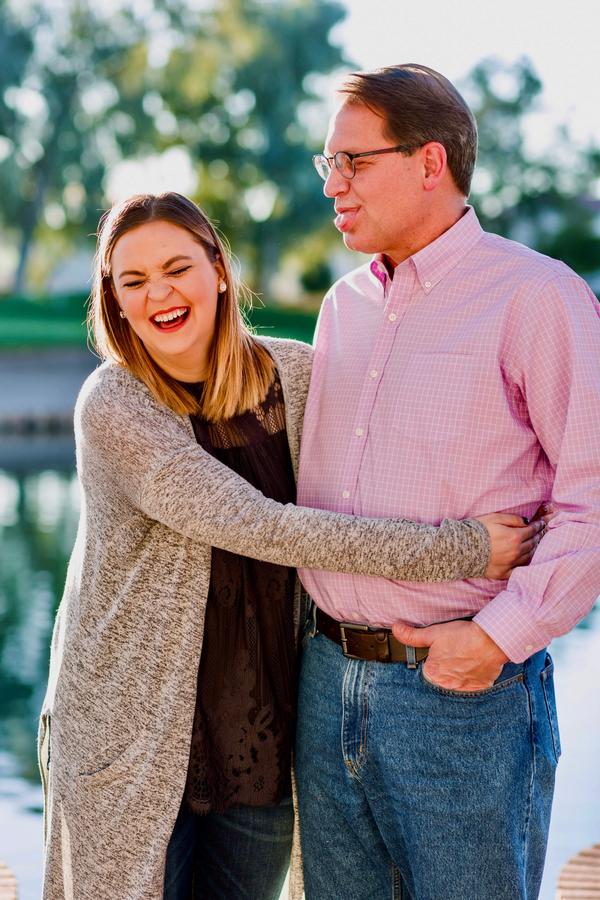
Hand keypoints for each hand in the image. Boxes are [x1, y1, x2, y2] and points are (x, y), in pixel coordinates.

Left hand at [392, 619, 508, 691]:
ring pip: (455, 685)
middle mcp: (445, 685)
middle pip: (440, 680)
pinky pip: (471, 688)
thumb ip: (412, 635)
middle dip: (445, 670)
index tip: (440, 655)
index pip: (426, 671)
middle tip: (454, 656)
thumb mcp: (433, 633)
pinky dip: (471, 680)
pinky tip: (474, 667)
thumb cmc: (462, 636)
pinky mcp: (478, 690)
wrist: (491, 641)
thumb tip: (396, 629)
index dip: (432, 662)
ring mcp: (462, 689)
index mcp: (431, 673)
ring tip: (464, 660)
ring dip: (457, 676)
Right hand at [476, 512, 547, 579]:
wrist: (460, 548)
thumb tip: (527, 521)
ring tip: (534, 544)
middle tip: (540, 533)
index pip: (532, 530)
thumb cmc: (477, 530)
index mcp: (514, 537)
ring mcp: (510, 564)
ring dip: (533, 549)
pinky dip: (524, 564)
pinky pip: (518, 569)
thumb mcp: (494, 518)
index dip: (538, 526)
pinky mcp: (503, 573)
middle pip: (532, 544)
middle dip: (537, 536)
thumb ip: (513, 519)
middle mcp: (515, 551)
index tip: (542, 523)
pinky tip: (525, 560)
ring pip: (528, 557)